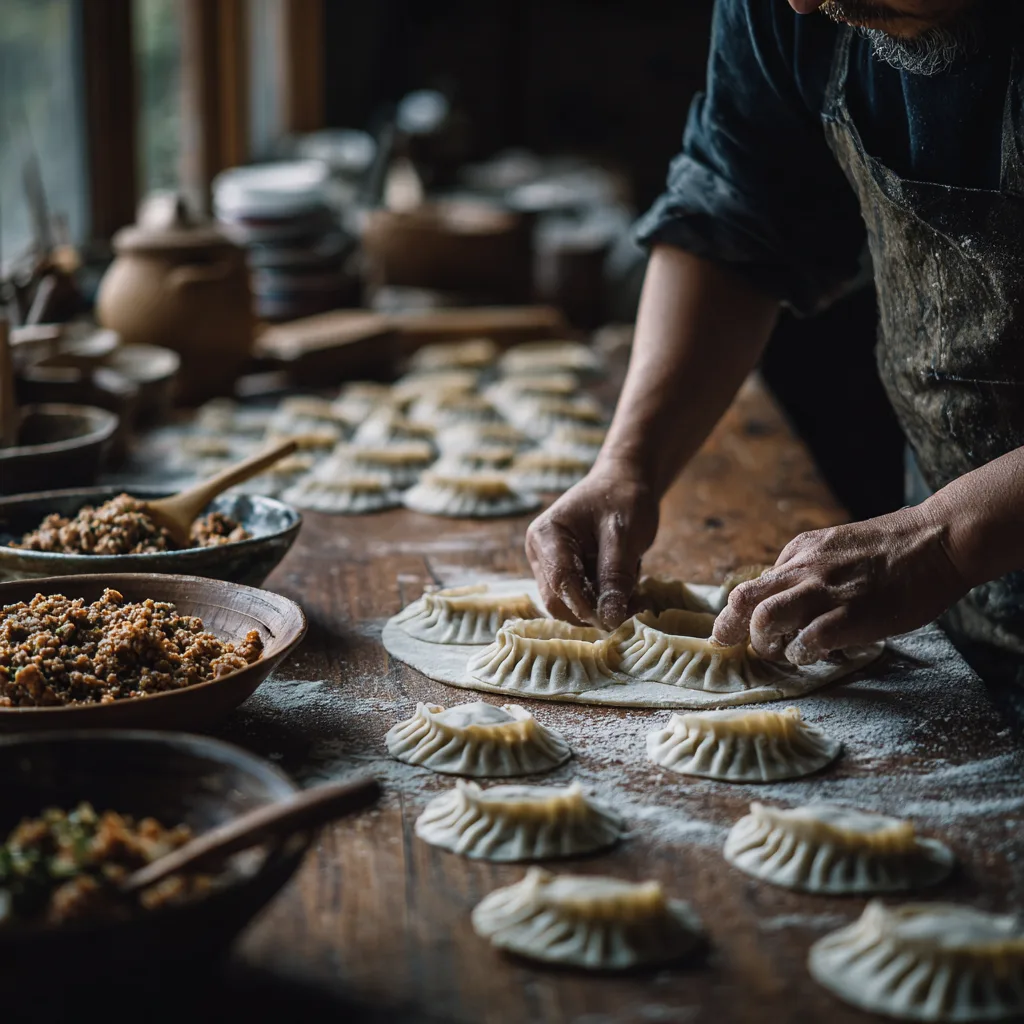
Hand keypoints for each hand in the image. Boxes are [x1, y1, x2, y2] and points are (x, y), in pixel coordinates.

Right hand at [525, 458, 658, 628]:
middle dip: (594, 610)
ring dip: (601, 608)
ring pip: (569, 605)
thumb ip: (615, 575)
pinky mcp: (565, 574)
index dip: (584, 605)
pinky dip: (603, 602)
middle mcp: (540, 553)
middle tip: (634, 607)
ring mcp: (549, 565)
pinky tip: (627, 591)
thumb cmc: (623, 498)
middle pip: (557, 600)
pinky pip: (579, 599)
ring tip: (634, 595)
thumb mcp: (625, 535)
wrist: (625, 482)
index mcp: (546, 535)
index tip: (615, 620)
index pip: (559, 581)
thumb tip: (609, 619)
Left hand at [712, 504, 968, 663]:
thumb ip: (809, 566)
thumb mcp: (836, 544)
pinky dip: (802, 654)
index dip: (738, 612)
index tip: (731, 631)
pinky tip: (813, 656)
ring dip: (765, 643)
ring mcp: (824, 592)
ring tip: (779, 652)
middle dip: (731, 628)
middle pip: (743, 599)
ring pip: (765, 619)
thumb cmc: (893, 548)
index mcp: (799, 551)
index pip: (752, 584)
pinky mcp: (849, 615)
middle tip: (732, 647)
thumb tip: (789, 595)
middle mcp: (803, 569)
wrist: (939, 540)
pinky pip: (807, 641)